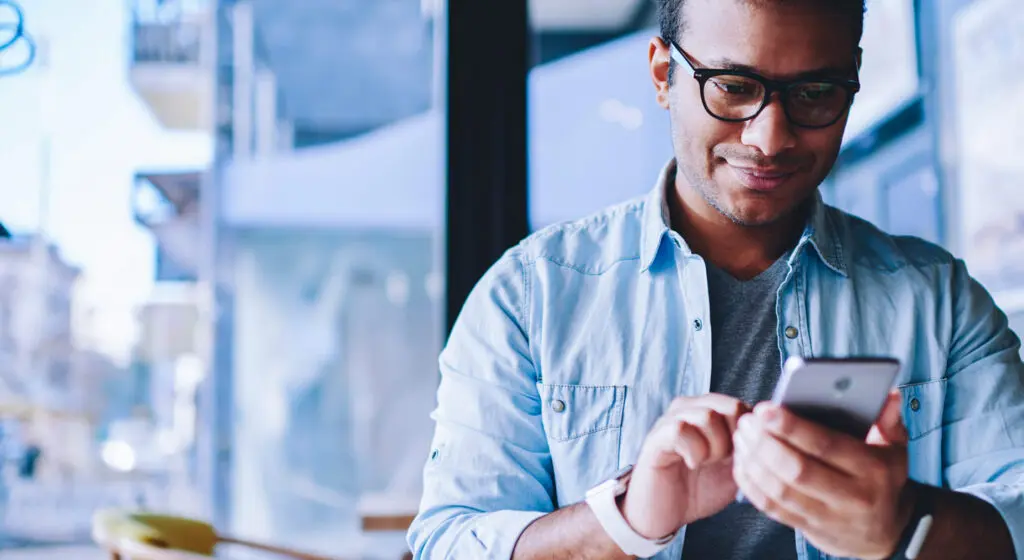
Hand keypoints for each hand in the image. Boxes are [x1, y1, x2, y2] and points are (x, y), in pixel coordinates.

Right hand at [620, 394, 750, 540]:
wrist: (664, 514)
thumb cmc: (697, 490)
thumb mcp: (734, 470)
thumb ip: (749, 449)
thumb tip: (768, 434)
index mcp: (710, 413)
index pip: (743, 405)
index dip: (750, 434)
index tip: (741, 458)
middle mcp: (690, 409)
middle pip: (729, 406)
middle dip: (735, 440)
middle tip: (724, 461)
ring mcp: (671, 420)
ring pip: (706, 416)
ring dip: (714, 446)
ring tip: (706, 463)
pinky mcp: (656, 437)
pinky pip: (680, 429)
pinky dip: (694, 450)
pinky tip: (691, 464)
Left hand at [732, 390, 914, 558]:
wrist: (886, 533)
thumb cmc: (882, 478)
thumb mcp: (895, 449)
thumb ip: (888, 420)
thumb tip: (888, 393)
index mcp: (872, 470)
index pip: (826, 446)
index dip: (792, 427)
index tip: (765, 409)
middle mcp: (852, 496)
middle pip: (798, 470)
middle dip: (765, 443)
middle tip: (747, 421)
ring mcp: (829, 517)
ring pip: (781, 491)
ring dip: (754, 462)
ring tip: (741, 437)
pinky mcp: (809, 529)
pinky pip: (773, 509)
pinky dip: (752, 485)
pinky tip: (742, 463)